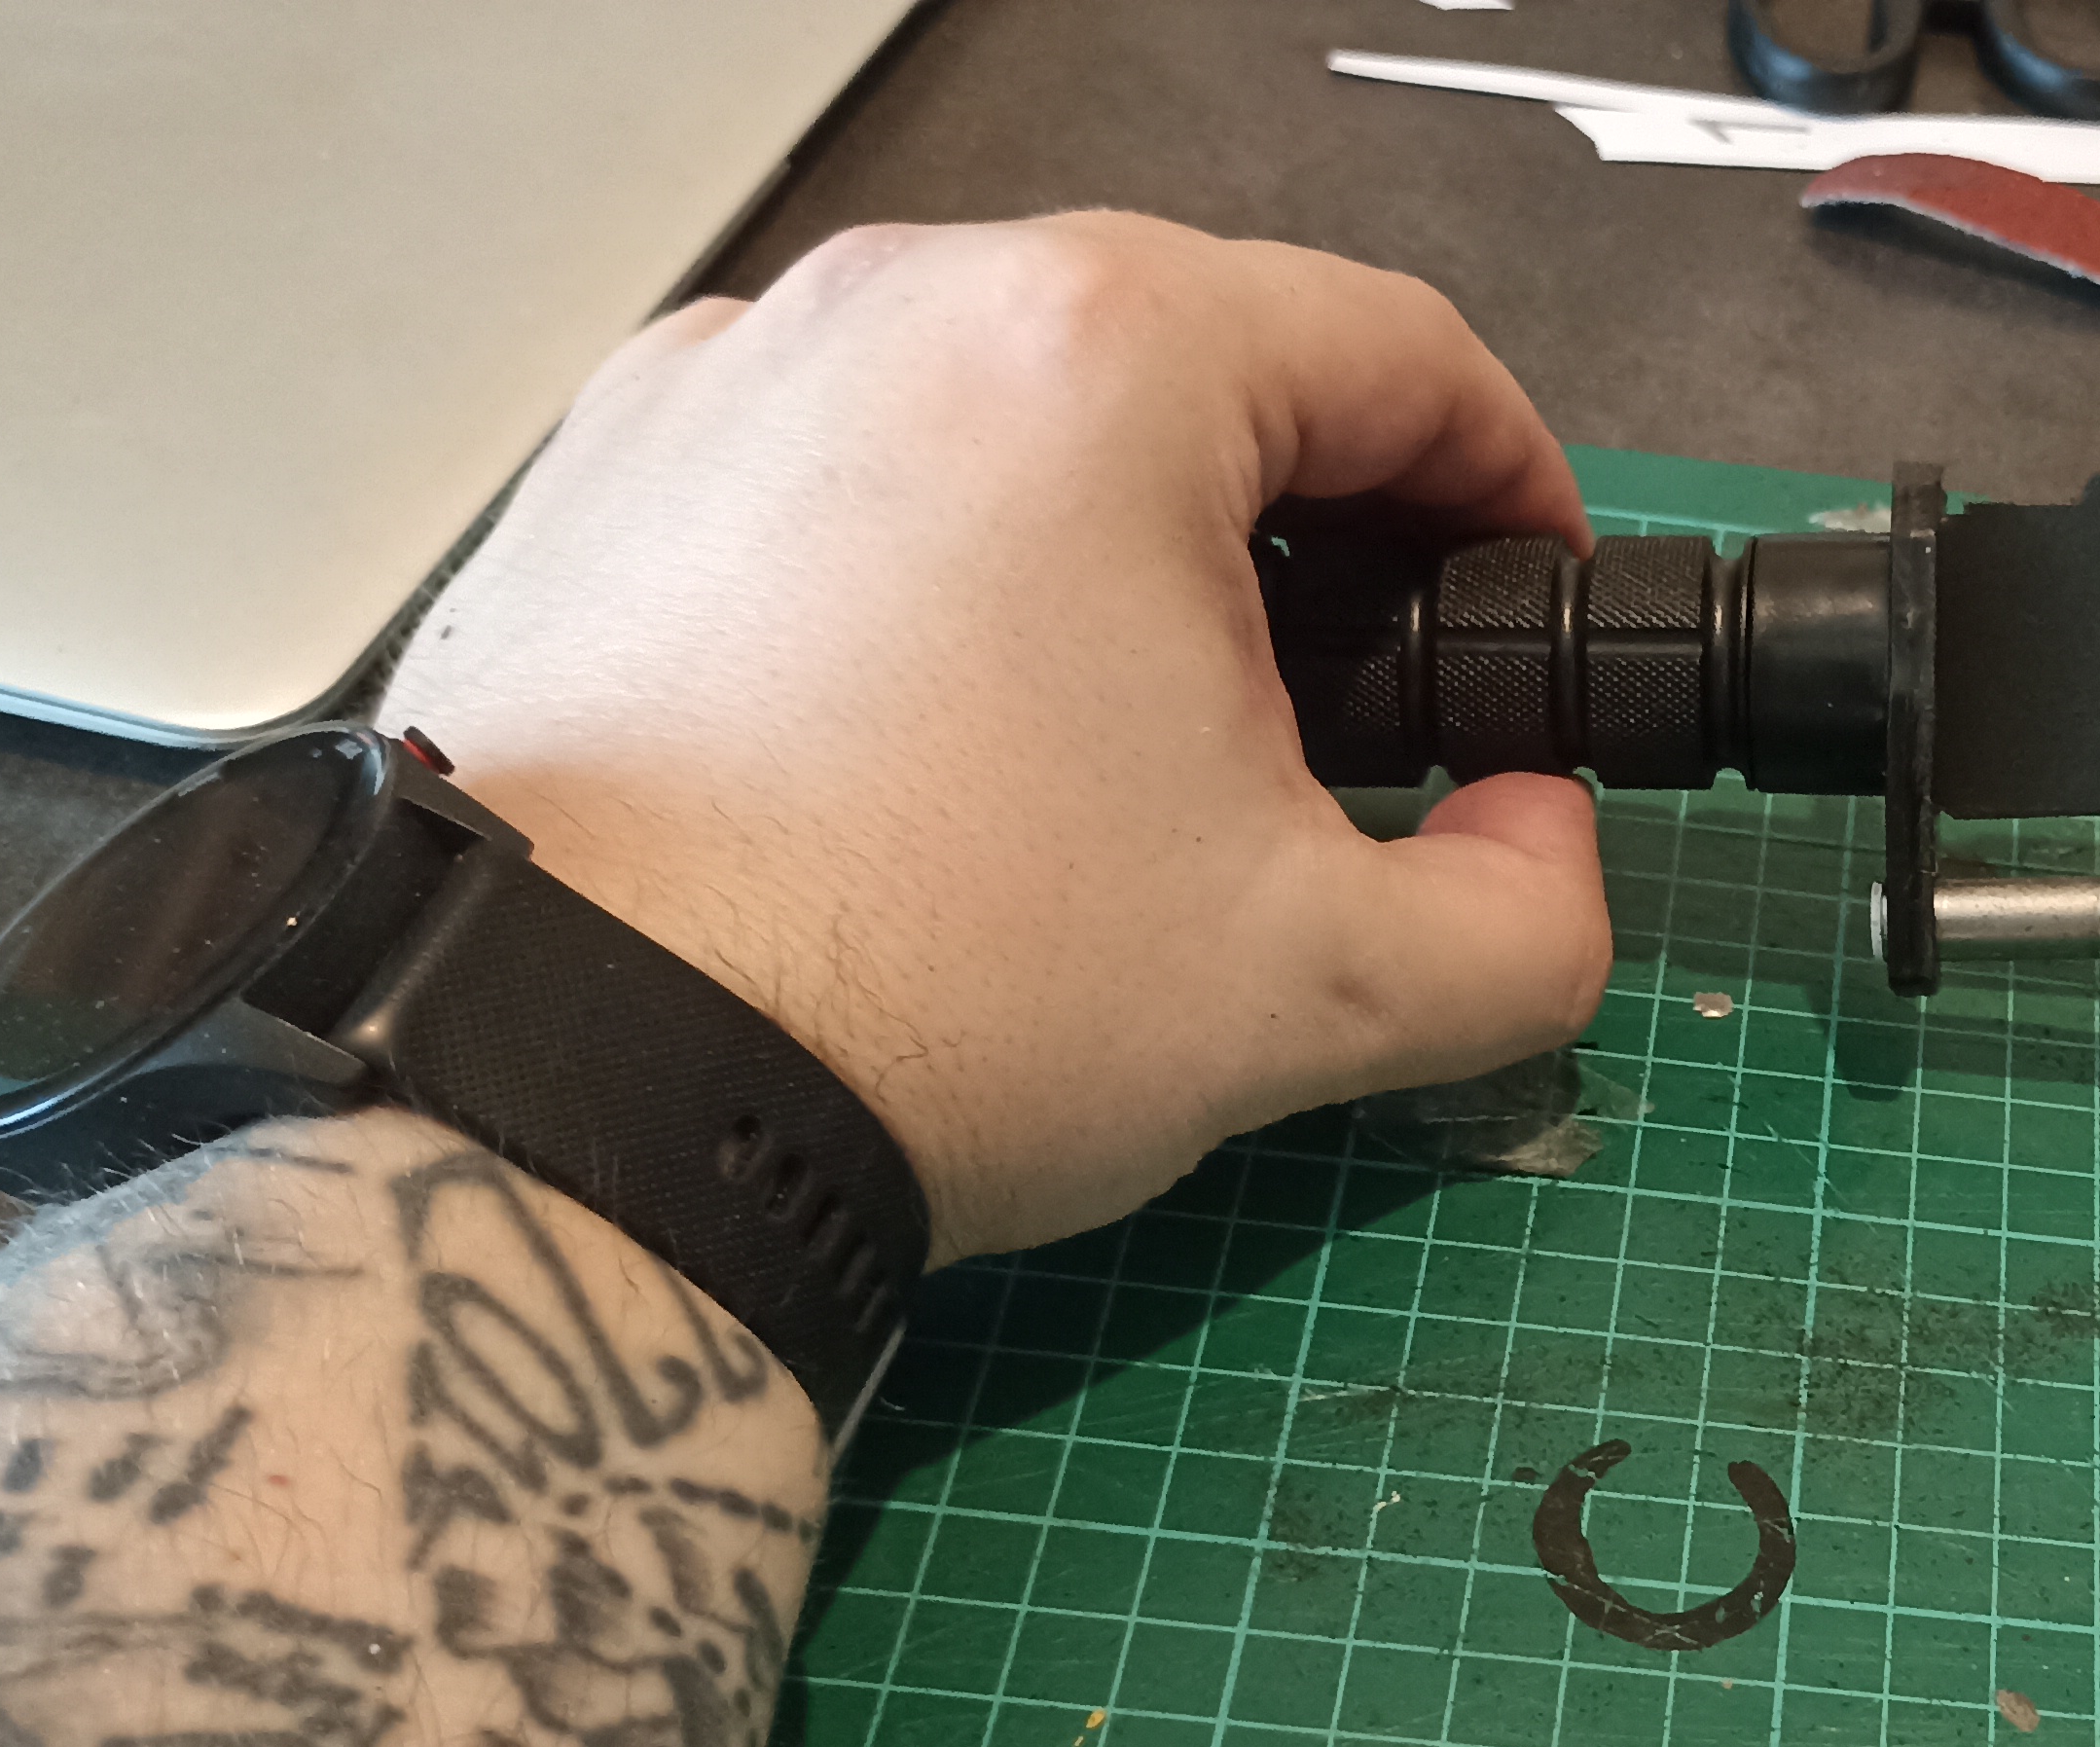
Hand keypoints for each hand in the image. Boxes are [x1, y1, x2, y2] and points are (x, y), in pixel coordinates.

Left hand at [382, 213, 1611, 1261]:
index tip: (1522, 595)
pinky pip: (834, 474)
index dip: (1509, 480)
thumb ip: (1530, 914)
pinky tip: (930, 750)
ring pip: (1002, 407)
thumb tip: (1538, 845)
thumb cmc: (930, 990)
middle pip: (1192, 353)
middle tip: (1347, 704)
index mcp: (1102, 357)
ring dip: (1107, 540)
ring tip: (1125, 747)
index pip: (1398, 348)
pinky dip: (923, 571)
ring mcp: (720, 377)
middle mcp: (896, 306)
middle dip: (1308, 517)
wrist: (561, 1087)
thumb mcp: (1324, 987)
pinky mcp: (598, 478)